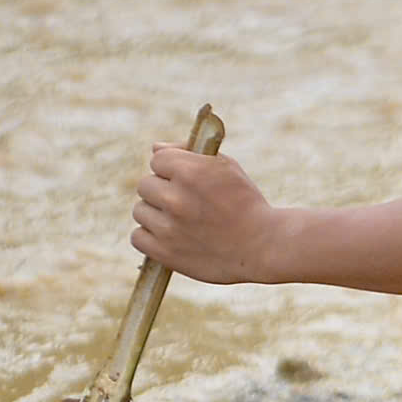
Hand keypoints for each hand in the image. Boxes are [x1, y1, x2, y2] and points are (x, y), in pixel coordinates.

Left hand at [131, 144, 278, 283]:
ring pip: (140, 210)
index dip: (171, 168)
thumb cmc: (246, 203)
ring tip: (179, 221)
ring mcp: (169, 227)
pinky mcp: (165, 253)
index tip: (184, 179)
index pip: (157, 159)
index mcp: (191, 172)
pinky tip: (168, 236)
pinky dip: (150, 237)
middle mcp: (176, 198)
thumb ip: (188, 154)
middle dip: (162, 190)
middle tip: (183, 201)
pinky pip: (138, 237)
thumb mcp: (226, 168)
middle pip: (145, 184)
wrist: (263, 246)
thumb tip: (155, 148)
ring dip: (155, 214)